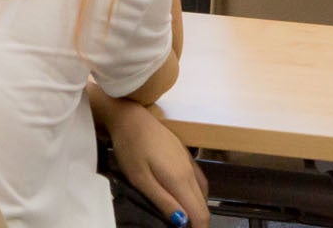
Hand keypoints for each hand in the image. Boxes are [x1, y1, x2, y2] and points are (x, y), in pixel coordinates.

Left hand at [99, 94, 209, 227]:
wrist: (130, 116)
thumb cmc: (130, 148)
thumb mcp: (140, 179)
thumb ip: (163, 201)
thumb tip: (183, 222)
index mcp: (180, 180)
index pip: (200, 213)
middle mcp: (190, 171)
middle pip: (203, 205)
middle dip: (197, 221)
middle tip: (181, 227)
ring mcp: (189, 161)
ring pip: (203, 193)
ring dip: (196, 208)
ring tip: (183, 217)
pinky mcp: (185, 155)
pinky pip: (199, 181)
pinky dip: (196, 195)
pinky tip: (184, 197)